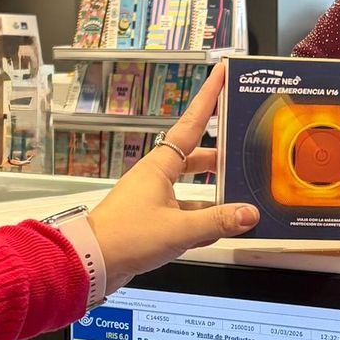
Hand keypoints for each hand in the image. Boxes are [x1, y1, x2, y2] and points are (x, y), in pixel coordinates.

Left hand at [85, 63, 256, 290]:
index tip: (221, 76)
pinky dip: (203, 221)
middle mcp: (156, 178)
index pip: (191, 124)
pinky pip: (186, 215)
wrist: (91, 262)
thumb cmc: (124, 237)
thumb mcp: (178, 230)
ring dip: (215, 196)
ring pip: (192, 190)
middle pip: (196, 158)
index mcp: (159, 166)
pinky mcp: (152, 221)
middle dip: (221, 157)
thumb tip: (248, 213)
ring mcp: (153, 200)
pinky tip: (220, 230)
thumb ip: (217, 222)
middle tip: (244, 151)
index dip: (208, 99)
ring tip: (241, 200)